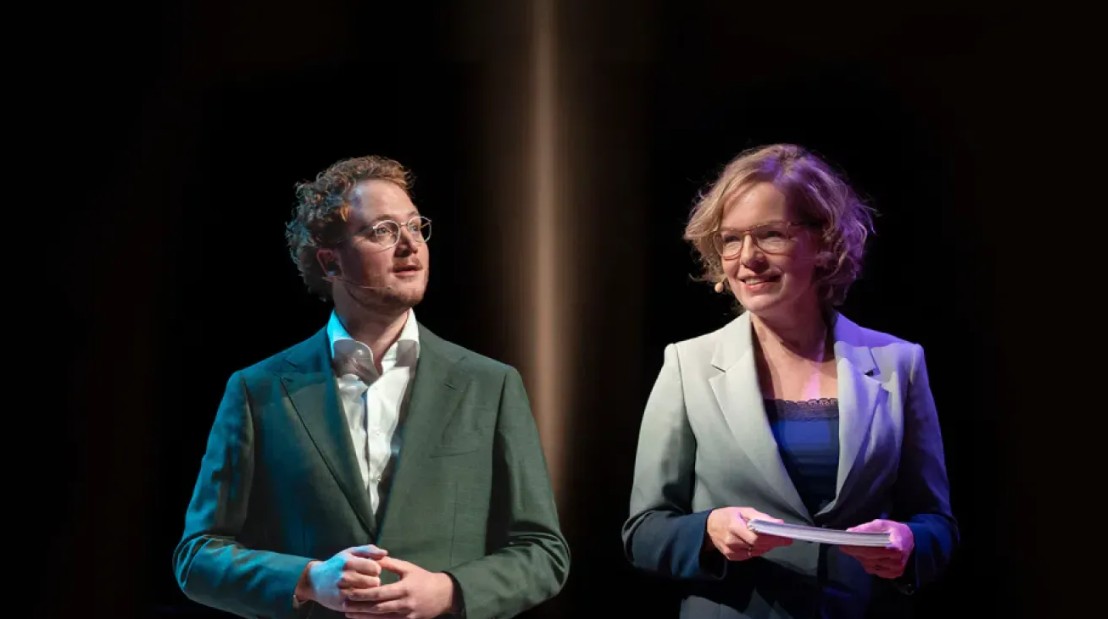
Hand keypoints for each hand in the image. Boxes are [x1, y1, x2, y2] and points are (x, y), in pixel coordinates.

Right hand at [296, 544, 388, 611]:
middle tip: (367, 580)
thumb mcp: (350, 552)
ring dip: (369, 591)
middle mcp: (344, 577)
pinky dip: (363, 600)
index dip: (376, 569)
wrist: (314, 581)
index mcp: (348, 562)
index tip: (371, 570)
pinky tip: (359, 596)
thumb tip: (385, 553)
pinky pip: (361, 604)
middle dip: (374, 581)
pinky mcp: (341, 604)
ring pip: (369, 594)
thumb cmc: (337, 564)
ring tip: (363, 587)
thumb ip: (369, 550)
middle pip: (375, 582)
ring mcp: (342, 591)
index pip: (376, 568)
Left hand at [339, 556, 457, 618]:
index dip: (362, 593)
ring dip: (363, 616)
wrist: (443, 595)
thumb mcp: (408, 568)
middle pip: (377, 608)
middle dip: (359, 606)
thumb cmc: (424, 579)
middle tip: (343, 603)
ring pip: (381, 618)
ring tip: (348, 613)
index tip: (348, 591)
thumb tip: (374, 557)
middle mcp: (404, 604)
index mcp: (404, 588)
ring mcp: (406, 615)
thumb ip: (391, 564)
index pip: (379, 593)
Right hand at [706, 506, 792, 560]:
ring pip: (755, 552)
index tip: (786, 538)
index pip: (757, 537)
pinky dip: (757, 551)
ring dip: (766, 547)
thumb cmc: (728, 516)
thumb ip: (761, 517)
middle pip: (757, 546)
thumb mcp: (744, 511)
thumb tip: (779, 523)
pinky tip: (759, 545)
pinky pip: (749, 556)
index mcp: (734, 526)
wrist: (709, 527)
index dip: (772, 538)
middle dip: (773, 543)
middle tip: (783, 539)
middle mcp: (731, 540)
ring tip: (772, 540)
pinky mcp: (731, 557)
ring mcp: (730, 551)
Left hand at [841, 519, 914, 578]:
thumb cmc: (894, 531)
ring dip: (860, 558)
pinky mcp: (894, 574)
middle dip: (855, 552)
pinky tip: (865, 556)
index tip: (845, 544)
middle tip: (843, 547)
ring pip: (870, 565)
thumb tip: (850, 532)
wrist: (910, 541)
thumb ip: (866, 528)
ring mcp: (896, 569)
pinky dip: (867, 563)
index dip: (859, 547)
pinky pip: (874, 571)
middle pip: (870, 558)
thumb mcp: (882, 524)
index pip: (874, 549)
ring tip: (854, 549)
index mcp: (897, 546)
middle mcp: (898, 560)